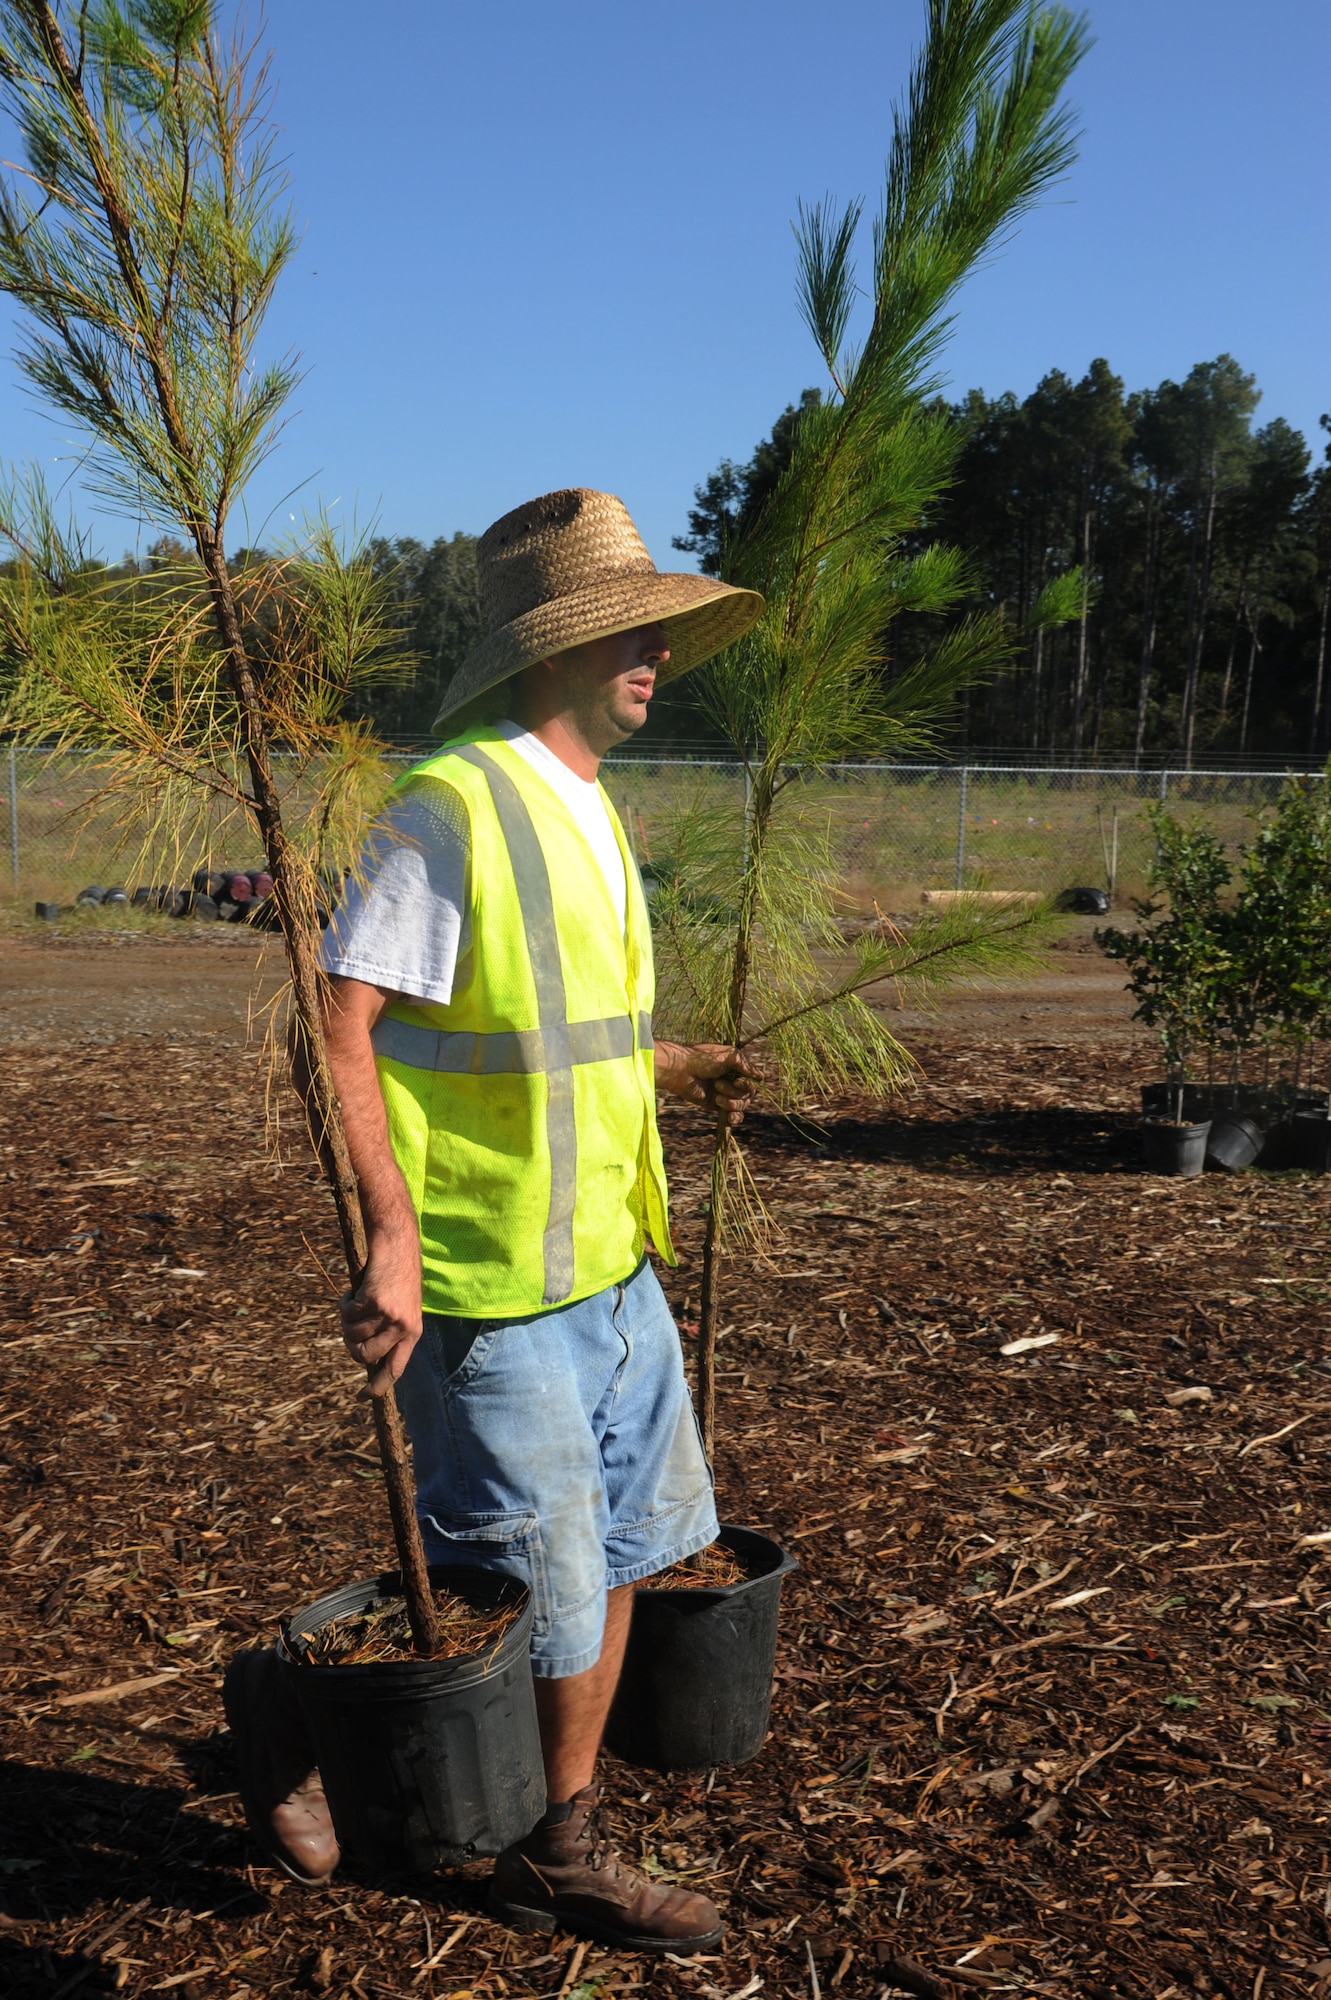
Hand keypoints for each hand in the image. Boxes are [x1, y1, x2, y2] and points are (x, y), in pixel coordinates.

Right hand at [340, 1233, 422, 1394]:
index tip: (365, 1397)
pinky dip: (345, 1302)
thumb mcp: (402, 1309)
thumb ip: (388, 1332)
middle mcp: (403, 1327)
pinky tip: (357, 1289)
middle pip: (364, 1356)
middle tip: (349, 1327)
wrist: (396, 1246)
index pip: (395, 1368)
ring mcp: (389, 1315)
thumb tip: (366, 1356)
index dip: (379, 1386)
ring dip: (347, 1318)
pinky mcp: (375, 1301)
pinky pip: (347, 1314)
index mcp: (412, 1333)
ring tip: (358, 1301)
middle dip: (351, 1345)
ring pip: (352, 1334)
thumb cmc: (395, 1278)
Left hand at [655, 1040, 757, 1126]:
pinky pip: (733, 1115)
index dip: (747, 1084)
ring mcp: (725, 1094)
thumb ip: (745, 1065)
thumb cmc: (702, 1058)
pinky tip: (730, 1117)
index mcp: (736, 1068)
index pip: (752, 1082)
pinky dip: (734, 1117)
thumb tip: (761, 1077)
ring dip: (732, 1102)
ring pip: (742, 1105)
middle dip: (735, 1092)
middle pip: (749, 1095)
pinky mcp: (716, 1105)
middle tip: (717, 1084)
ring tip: (717, 1097)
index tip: (736, 1080)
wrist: (681, 1070)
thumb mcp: (728, 1055)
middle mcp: (732, 1081)